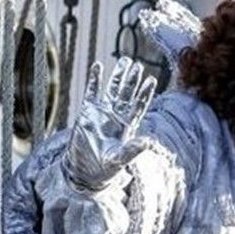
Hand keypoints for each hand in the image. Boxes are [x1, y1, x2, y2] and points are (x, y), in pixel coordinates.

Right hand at [65, 57, 156, 189]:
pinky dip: (94, 80)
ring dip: (118, 76)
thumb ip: (133, 150)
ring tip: (125, 61)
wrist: (83, 172)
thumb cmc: (104, 169)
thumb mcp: (119, 160)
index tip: (151, 79)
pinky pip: (91, 92)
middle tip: (137, 64)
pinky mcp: (86, 113)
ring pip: (112, 90)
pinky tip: (97, 66)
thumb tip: (149, 142)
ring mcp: (101, 113)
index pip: (138, 106)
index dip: (144, 93)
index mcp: (127, 127)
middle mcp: (116, 117)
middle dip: (132, 80)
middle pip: (126, 94)